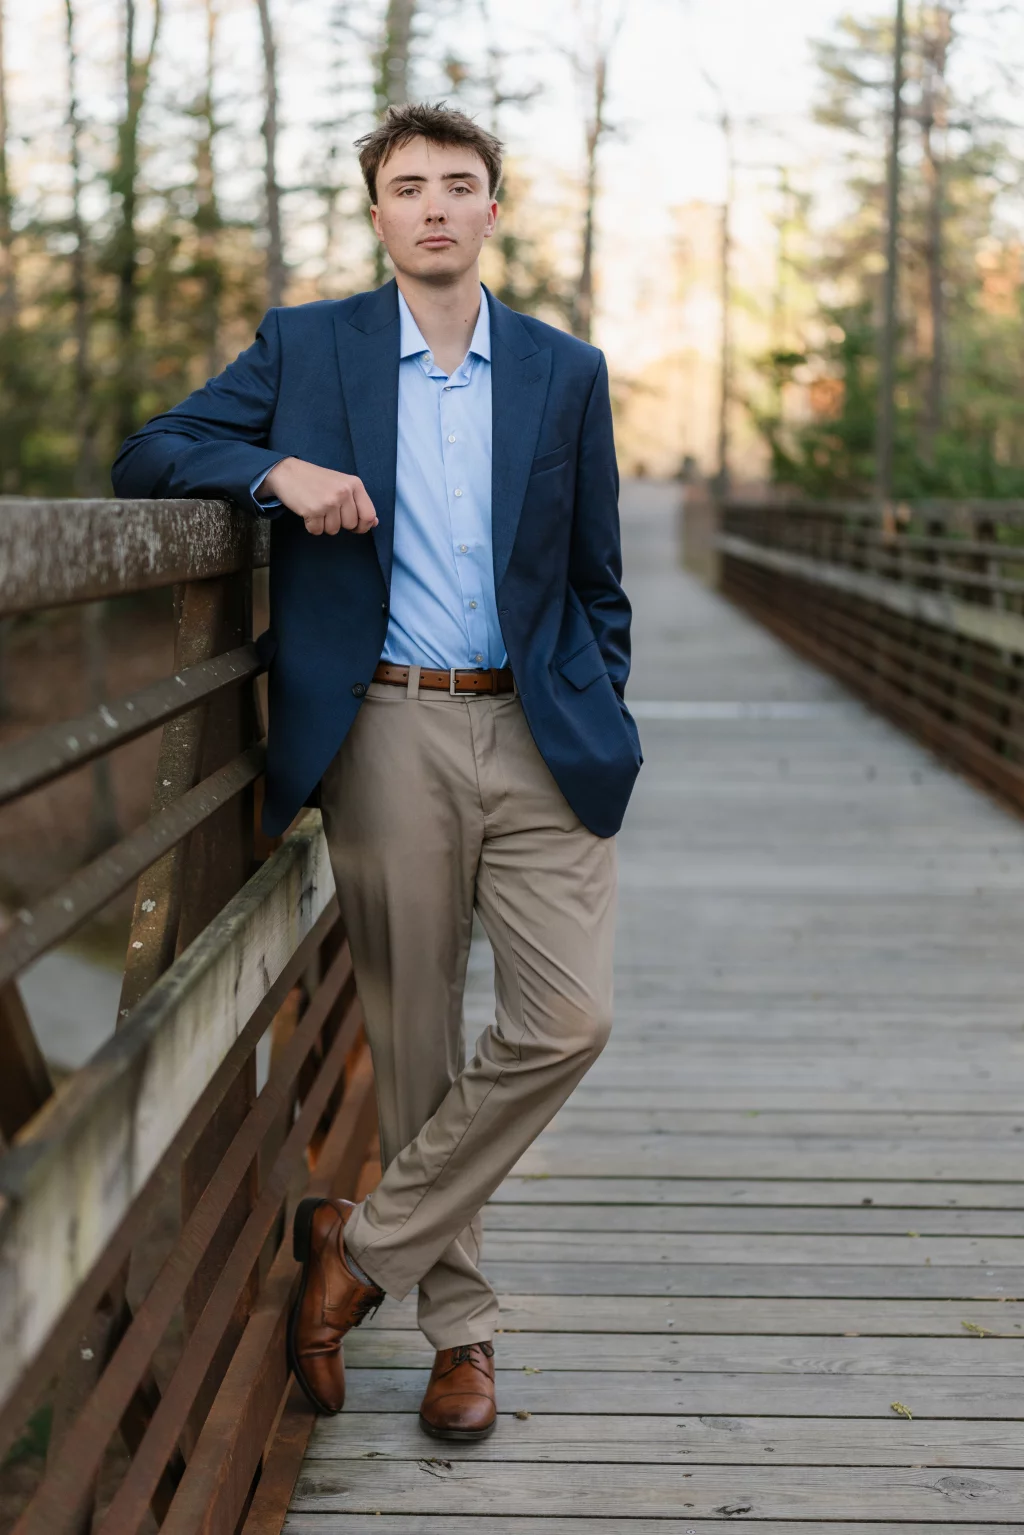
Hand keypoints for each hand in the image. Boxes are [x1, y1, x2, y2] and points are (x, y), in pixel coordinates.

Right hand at [262, 457, 377, 535]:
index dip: (363, 526)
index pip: (369, 515)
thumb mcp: (342, 485)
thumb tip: (374, 522)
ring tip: (317, 508)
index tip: (355, 526)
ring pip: (334, 530)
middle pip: (350, 525)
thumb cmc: (316, 480)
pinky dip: (312, 526)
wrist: (288, 472)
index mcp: (354, 484)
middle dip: (339, 523)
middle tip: (328, 510)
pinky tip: (308, 512)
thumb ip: (359, 503)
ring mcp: (329, 501)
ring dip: (324, 524)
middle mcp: (343, 492)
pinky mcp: (313, 510)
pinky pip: (317, 531)